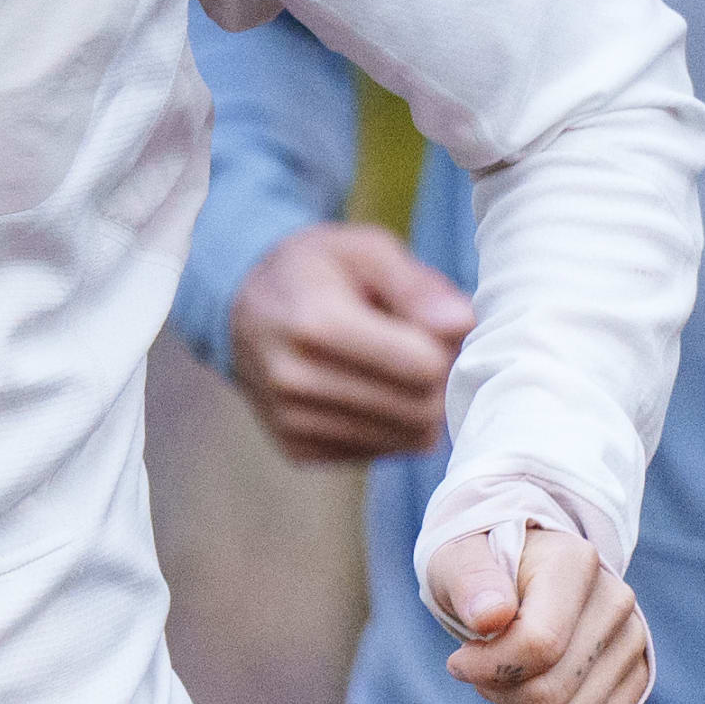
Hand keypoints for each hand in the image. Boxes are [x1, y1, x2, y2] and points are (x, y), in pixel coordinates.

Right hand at [225, 217, 471, 466]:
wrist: (243, 310)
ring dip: (417, 408)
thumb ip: (417, 285)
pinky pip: (379, 453)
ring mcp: (293, 423)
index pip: (423, 367)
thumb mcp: (366, 250)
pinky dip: (389, 427)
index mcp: (316, 324)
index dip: (445, 348)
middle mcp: (296, 381)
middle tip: (424, 350)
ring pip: (405, 440)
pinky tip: (369, 391)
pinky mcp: (298, 450)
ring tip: (396, 369)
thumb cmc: (317, 271)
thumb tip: (462, 323)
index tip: (433, 327)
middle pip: (418, 410)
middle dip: (438, 383)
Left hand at [430, 517, 653, 703]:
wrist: (519, 576)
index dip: (488, 668)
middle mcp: (616, 601)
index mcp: (574, 565)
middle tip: (481, 671)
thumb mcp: (457, 560)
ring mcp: (631, 641)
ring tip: (507, 681)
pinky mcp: (636, 676)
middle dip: (500, 694)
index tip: (460, 659)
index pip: (538, 645)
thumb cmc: (482, 570)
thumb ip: (469, 580)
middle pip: (551, 692)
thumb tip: (491, 617)